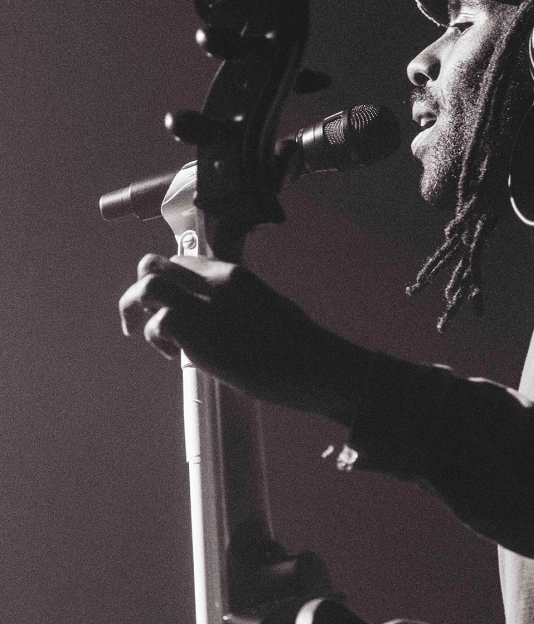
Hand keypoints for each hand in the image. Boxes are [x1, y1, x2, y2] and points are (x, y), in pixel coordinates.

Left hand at [119, 254, 369, 423]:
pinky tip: (171, 355)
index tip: (171, 301)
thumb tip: (224, 322)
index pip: (183, 261)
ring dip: (133, 308)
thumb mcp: (269, 308)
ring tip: (135, 330)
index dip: (170, 280)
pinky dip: (156, 340)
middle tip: (139, 313)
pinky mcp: (193, 330)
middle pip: (155, 266)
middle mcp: (213, 282)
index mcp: (234, 274)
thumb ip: (239, 305)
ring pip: (146, 287)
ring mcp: (201, 303)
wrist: (310, 362)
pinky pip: (155, 325)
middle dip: (141, 288)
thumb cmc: (300, 346)